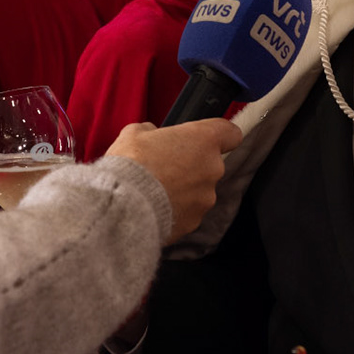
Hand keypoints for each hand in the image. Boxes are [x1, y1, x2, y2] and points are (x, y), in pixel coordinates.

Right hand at [105, 119, 240, 242]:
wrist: (123, 205)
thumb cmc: (131, 165)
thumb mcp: (134, 133)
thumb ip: (151, 132)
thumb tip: (151, 135)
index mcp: (203, 140)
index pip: (230, 133)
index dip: (220, 135)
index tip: (206, 138)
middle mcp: (212, 169)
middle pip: (209, 164)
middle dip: (189, 165)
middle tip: (162, 166)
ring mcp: (206, 198)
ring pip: (198, 190)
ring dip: (182, 189)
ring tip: (154, 190)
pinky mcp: (195, 221)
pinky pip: (188, 211)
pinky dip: (175, 209)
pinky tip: (153, 207)